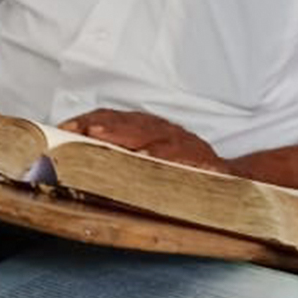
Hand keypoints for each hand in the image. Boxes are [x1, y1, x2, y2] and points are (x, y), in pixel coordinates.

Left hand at [59, 109, 227, 172]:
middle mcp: (163, 130)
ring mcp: (182, 142)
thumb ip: (120, 160)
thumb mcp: (150, 161)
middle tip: (83, 131)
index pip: (113, 118)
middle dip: (104, 125)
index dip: (89, 120)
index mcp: (148, 128)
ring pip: (152, 134)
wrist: (231, 180)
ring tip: (105, 137)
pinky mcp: (201, 158)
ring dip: (127, 135)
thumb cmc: (182, 170)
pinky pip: (181, 155)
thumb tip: (80, 164)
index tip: (65, 128)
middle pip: (129, 123)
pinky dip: (164, 156)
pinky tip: (147, 157)